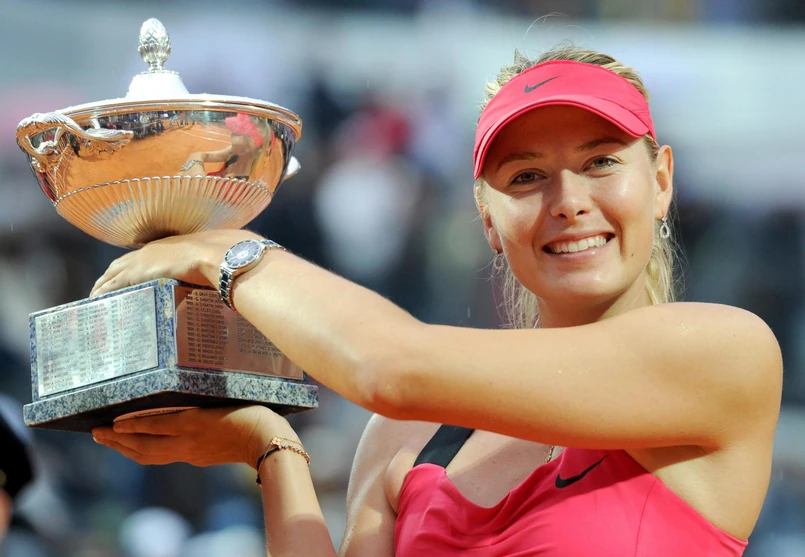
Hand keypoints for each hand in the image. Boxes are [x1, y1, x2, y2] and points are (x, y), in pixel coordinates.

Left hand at [90, 229, 260, 296]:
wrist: (219, 254)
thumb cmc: (221, 256)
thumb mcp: (210, 262)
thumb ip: (207, 270)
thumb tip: (218, 280)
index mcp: (166, 246)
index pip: (140, 257)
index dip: (129, 267)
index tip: (122, 275)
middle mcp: (150, 251)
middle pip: (120, 264)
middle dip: (109, 275)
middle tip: (100, 288)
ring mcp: (142, 261)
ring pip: (112, 274)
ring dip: (102, 284)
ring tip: (94, 297)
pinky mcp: (137, 272)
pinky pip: (113, 284)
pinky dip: (102, 292)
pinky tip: (95, 300)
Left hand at [92, 405, 299, 467]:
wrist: (267, 441)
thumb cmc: (252, 411)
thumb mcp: (223, 397)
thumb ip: (198, 395)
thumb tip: (172, 386)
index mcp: (193, 423)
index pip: (152, 426)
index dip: (130, 425)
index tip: (111, 422)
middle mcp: (187, 442)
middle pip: (144, 446)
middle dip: (117, 440)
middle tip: (96, 433)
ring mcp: (191, 452)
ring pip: (150, 455)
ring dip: (126, 449)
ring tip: (108, 440)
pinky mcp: (197, 457)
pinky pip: (163, 456)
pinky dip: (144, 451)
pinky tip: (139, 445)